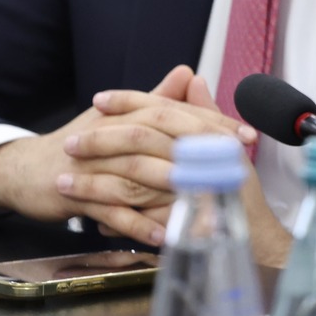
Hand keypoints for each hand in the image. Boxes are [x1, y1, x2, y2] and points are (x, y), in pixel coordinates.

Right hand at [0, 65, 253, 246]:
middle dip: (205, 153)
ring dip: (177, 190)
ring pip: (142, 175)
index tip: (248, 136)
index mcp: (131, 118)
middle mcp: (117, 137)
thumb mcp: (119, 118)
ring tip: (212, 203)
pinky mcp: (80, 194)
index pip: (180, 115)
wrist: (27, 170)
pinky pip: (114, 210)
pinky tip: (164, 232)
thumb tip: (188, 72)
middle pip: (165, 140)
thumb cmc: (80, 145)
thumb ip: (157, 99)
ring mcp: (98, 166)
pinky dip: (139, 222)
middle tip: (239, 167)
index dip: (215, 125)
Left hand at [85, 70, 290, 264]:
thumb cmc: (238, 191)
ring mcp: (189, 188)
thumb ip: (204, 112)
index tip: (99, 100)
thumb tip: (191, 78)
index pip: (163, 107)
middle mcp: (201, 155)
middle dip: (100, 138)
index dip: (130, 101)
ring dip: (93, 180)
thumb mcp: (222, 145)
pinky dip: (108, 215)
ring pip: (131, 175)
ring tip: (62, 181)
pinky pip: (134, 216)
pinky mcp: (177, 220)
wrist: (253, 237)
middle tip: (70, 143)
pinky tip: (85, 215)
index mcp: (208, 133)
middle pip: (142, 135)